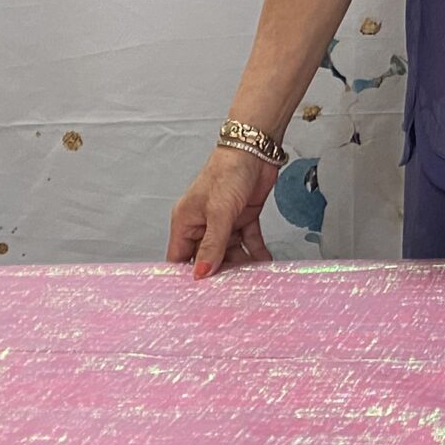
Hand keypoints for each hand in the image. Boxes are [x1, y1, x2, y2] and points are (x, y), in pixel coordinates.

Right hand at [167, 144, 278, 279]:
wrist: (256, 150)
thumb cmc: (228, 173)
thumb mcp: (219, 213)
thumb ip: (212, 244)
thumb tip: (201, 273)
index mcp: (186, 222)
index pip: (180, 257)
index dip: (188, 275)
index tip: (197, 294)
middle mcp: (203, 224)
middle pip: (207, 257)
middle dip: (219, 271)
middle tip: (231, 289)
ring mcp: (224, 221)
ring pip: (229, 250)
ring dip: (240, 263)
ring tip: (251, 278)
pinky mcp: (243, 216)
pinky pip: (247, 240)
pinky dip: (255, 251)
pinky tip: (264, 262)